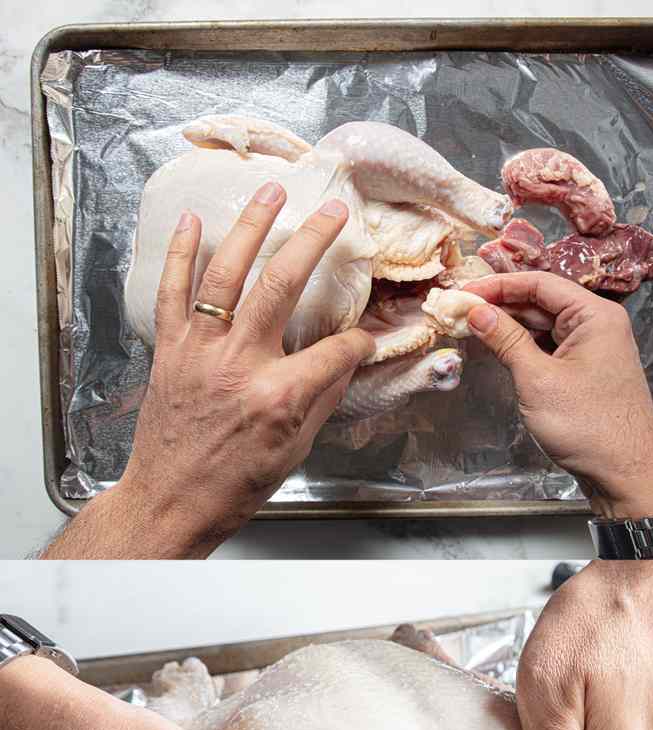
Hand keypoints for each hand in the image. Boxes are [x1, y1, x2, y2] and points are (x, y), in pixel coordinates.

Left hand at [43, 185, 374, 558]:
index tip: (368, 336)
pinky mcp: (169, 349)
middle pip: (282, 286)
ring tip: (271, 192)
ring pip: (226, 274)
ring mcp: (199, 351)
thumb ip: (323, 397)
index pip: (335, 349)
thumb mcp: (297, 448)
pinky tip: (194, 221)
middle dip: (313, 242)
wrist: (171, 500)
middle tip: (334, 211)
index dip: (359, 339)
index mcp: (279, 395)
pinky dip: (180, 253)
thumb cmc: (236, 483)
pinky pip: (173, 292)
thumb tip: (347, 360)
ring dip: (251, 228)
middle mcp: (239, 364)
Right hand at [461, 272, 652, 520]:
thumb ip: (506, 340)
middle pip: (543, 302)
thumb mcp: (538, 379)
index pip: (541, 283)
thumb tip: (477, 312)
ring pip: (546, 327)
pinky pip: (553, 349)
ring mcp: (596, 350)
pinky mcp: (590, 373)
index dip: (499, 285)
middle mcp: (600, 326)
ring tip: (473, 329)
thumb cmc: (591, 428)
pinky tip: (500, 350)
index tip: (466, 291)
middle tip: (461, 311)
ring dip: (511, 328)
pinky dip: (527, 348)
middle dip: (502, 306)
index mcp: (596, 316)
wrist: (627, 474)